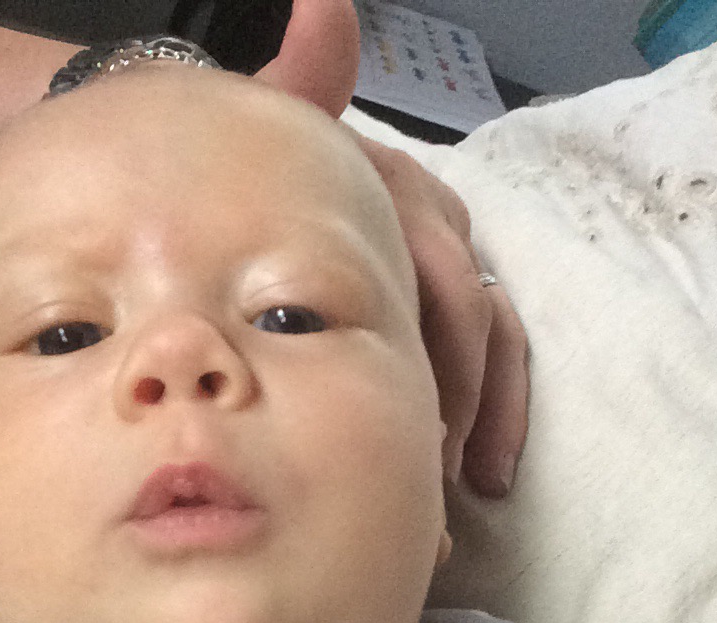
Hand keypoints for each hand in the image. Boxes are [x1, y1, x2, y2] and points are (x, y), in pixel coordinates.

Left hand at [257, 0, 529, 495]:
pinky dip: (488, 414)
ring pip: (491, 337)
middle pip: (472, 311)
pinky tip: (479, 471)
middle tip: (435, 470)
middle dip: (462, 395)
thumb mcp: (273, 131)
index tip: (419, 428)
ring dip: (487, 412)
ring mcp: (436, 265)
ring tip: (472, 481)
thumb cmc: (245, 175)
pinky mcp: (439, 303)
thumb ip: (306, 81)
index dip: (440, 349)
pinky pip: (487, 355)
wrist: (225, 173)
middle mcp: (426, 224)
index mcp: (390, 193)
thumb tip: (326, 7)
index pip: (440, 267)